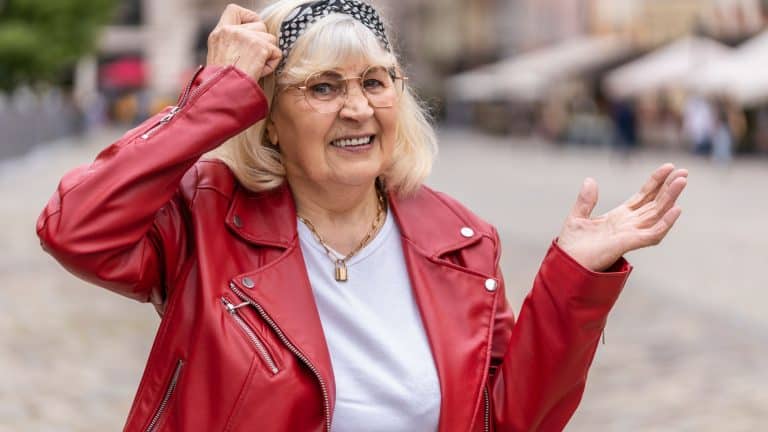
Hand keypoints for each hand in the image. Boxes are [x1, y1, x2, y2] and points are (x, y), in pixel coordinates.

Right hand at [206, 4, 281, 79]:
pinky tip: (258, 72)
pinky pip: (276, 53)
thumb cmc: (223, 82)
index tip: (252, 30)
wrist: (225, 92)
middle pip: (260, 26)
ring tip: (253, 68)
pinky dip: (271, 65)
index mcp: (220, 32)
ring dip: (267, 55)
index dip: (249, 18)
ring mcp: (247, 37)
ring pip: (270, 39)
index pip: (234, 10)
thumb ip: (233, 43)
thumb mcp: (220, 56)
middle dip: (262, 43)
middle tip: (251, 60)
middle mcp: (232, 31)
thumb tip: (253, 40)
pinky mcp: (260, 47)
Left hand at [556, 163, 687, 271]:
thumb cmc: (572, 246)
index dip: (656, 182)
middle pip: (655, 203)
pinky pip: (652, 234)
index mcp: (620, 216)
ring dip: (670, 198)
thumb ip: (586, 200)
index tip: (668, 167)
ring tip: (682, 181)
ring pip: (657, 214)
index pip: (643, 196)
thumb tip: (590, 180)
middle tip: (684, 171)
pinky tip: (676, 209)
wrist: (567, 264)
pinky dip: (665, 222)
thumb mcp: (578, 217)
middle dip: (669, 187)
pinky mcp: (629, 244)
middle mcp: (630, 224)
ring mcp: (631, 234)